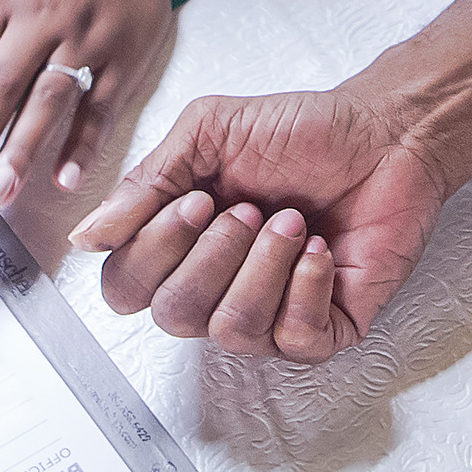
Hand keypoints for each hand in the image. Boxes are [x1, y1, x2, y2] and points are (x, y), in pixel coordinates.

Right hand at [74, 85, 452, 358]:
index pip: (126, 287)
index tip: (197, 200)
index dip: (154, 250)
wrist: (384, 133)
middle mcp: (217, 288)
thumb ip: (147, 184)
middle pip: (173, 315)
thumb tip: (87, 238)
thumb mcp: (209, 134)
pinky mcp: (324, 329)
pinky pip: (294, 339)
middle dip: (213, 256)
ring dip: (263, 266)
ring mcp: (270, 315)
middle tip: (252, 208)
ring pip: (231, 331)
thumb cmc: (302, 132)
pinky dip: (306, 286)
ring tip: (291, 220)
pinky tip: (320, 249)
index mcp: (180, 247)